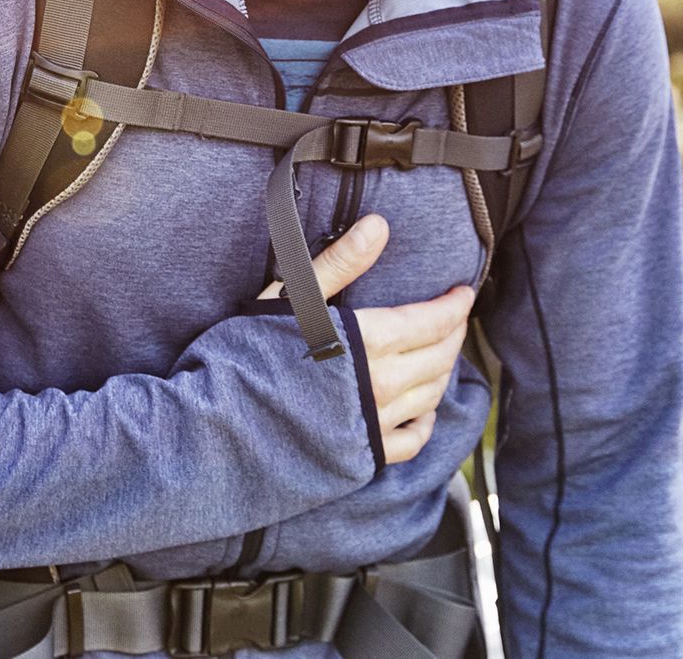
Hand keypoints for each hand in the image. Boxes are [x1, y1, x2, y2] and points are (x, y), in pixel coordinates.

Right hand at [258, 215, 474, 464]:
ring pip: (430, 396)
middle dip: (453, 334)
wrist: (218, 427)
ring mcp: (373, 425)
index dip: (452, 306)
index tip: (464, 292)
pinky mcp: (361, 456)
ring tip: (442, 353)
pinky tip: (423, 409)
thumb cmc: (246, 355)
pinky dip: (425, 422)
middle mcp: (380, 386)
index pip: (429, 321)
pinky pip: (411, 442)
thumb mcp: (290, 299)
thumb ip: (339, 263)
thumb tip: (379, 225)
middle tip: (456, 317)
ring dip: (444, 371)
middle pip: (438, 357)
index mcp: (366, 342)